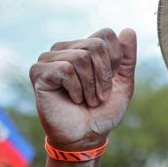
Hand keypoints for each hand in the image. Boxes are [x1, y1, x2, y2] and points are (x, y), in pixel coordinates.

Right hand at [30, 28, 136, 149]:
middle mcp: (66, 49)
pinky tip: (73, 99)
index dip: (115, 60)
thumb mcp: (123, 84)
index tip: (110, 82)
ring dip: (90, 85)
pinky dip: (76, 89)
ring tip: (86, 100)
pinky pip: (65, 69)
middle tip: (99, 95)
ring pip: (80, 57)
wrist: (86, 137)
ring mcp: (49, 58)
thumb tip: (129, 29)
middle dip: (104, 76)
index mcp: (85, 48)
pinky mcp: (38, 72)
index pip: (106, 34)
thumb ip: (127, 59)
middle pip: (95, 45)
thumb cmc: (103, 111)